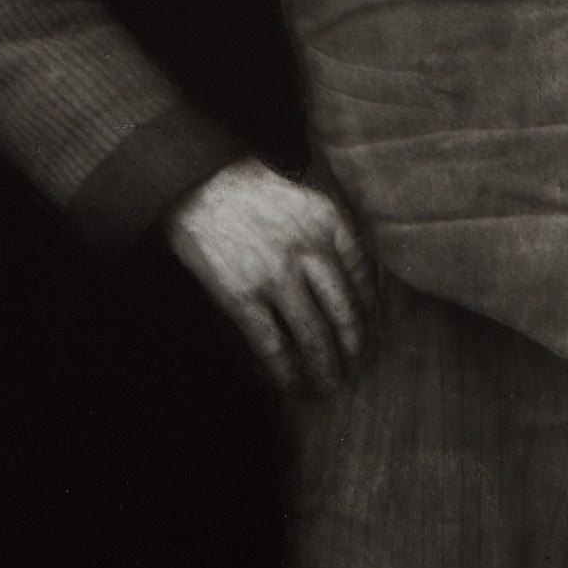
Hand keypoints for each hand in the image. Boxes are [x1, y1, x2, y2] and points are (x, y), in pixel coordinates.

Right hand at [165, 157, 374, 395]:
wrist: (195, 182)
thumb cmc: (251, 186)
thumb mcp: (304, 194)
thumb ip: (332, 227)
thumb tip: (357, 274)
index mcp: (330, 221)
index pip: (365, 277)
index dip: (371, 312)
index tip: (372, 330)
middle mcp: (310, 250)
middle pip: (345, 313)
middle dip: (354, 349)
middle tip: (358, 368)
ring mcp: (276, 275)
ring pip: (314, 335)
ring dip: (325, 368)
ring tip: (331, 386)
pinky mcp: (243, 296)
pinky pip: (273, 344)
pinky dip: (285, 371)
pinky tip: (291, 385)